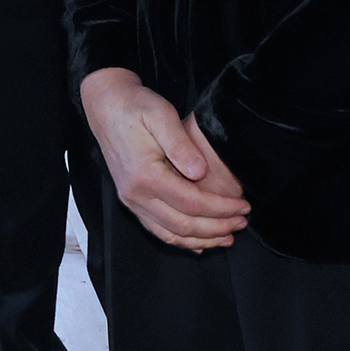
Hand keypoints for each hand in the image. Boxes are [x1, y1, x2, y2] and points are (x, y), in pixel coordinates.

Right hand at [80, 68, 248, 251]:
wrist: (107, 107)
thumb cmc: (135, 108)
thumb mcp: (161, 115)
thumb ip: (181, 145)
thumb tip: (201, 172)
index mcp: (146, 175)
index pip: (192, 203)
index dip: (221, 209)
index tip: (242, 206)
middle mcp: (136, 194)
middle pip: (183, 225)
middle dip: (217, 228)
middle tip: (241, 222)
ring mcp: (132, 201)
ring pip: (170, 234)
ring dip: (201, 239)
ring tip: (226, 237)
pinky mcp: (132, 201)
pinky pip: (158, 230)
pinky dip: (180, 240)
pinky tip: (197, 243)